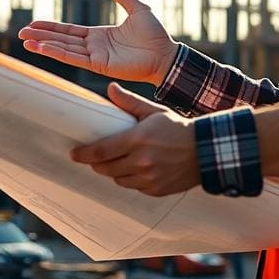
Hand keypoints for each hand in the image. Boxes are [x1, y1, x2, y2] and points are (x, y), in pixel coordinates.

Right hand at [18, 0, 177, 84]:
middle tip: (20, 32)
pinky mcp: (99, 65)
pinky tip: (42, 48)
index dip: (52, 27)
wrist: (166, 53)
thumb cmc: (155, 35)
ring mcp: (95, 57)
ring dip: (44, 45)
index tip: (34, 23)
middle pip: (61, 40)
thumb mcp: (138, 9)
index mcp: (99, 35)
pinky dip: (57, 53)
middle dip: (41, 36)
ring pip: (64, 49)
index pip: (69, 31)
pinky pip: (74, 58)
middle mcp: (94, 46)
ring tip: (25, 40)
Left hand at [70, 82, 198, 196]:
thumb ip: (129, 102)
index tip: (74, 154)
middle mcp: (141, 161)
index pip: (100, 151)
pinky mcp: (155, 190)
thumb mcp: (153, 111)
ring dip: (114, 171)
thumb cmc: (177, 127)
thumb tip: (110, 88)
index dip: (83, 154)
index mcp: (137, 139)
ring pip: (118, 179)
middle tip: (95, 157)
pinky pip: (134, 187)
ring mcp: (148, 178)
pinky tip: (137, 169)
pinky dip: (132, 179)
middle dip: (96, 163)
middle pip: (105, 168)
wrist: (204, 149)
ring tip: (119, 161)